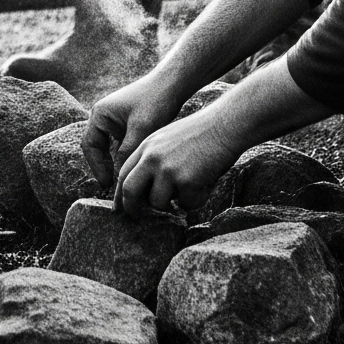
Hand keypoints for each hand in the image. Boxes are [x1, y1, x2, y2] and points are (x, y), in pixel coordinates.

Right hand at [83, 71, 187, 186]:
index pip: (90, 146)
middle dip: (104, 167)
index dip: (97, 167)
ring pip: (109, 149)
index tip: (107, 184)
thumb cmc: (155, 101)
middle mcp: (103, 117)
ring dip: (114, 164)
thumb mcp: (141, 129)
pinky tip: (134, 169)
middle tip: (114, 187)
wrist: (172, 84)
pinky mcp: (126, 124)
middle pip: (96, 149)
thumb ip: (127, 152)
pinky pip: (120, 145)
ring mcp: (114, 121)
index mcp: (99, 114)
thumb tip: (119, 177)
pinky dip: (124, 157)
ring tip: (124, 182)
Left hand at [114, 106, 242, 216]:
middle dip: (131, 208)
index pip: (123, 174)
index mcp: (146, 147)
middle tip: (136, 218)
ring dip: (171, 203)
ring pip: (157, 202)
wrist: (223, 125)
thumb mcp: (167, 139)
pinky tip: (205, 185)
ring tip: (188, 189)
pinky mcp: (185, 181)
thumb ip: (153, 159)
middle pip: (130, 190)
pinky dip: (195, 200)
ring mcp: (167, 170)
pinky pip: (186, 204)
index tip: (120, 207)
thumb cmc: (201, 132)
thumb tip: (148, 189)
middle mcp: (152, 158)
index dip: (120, 193)